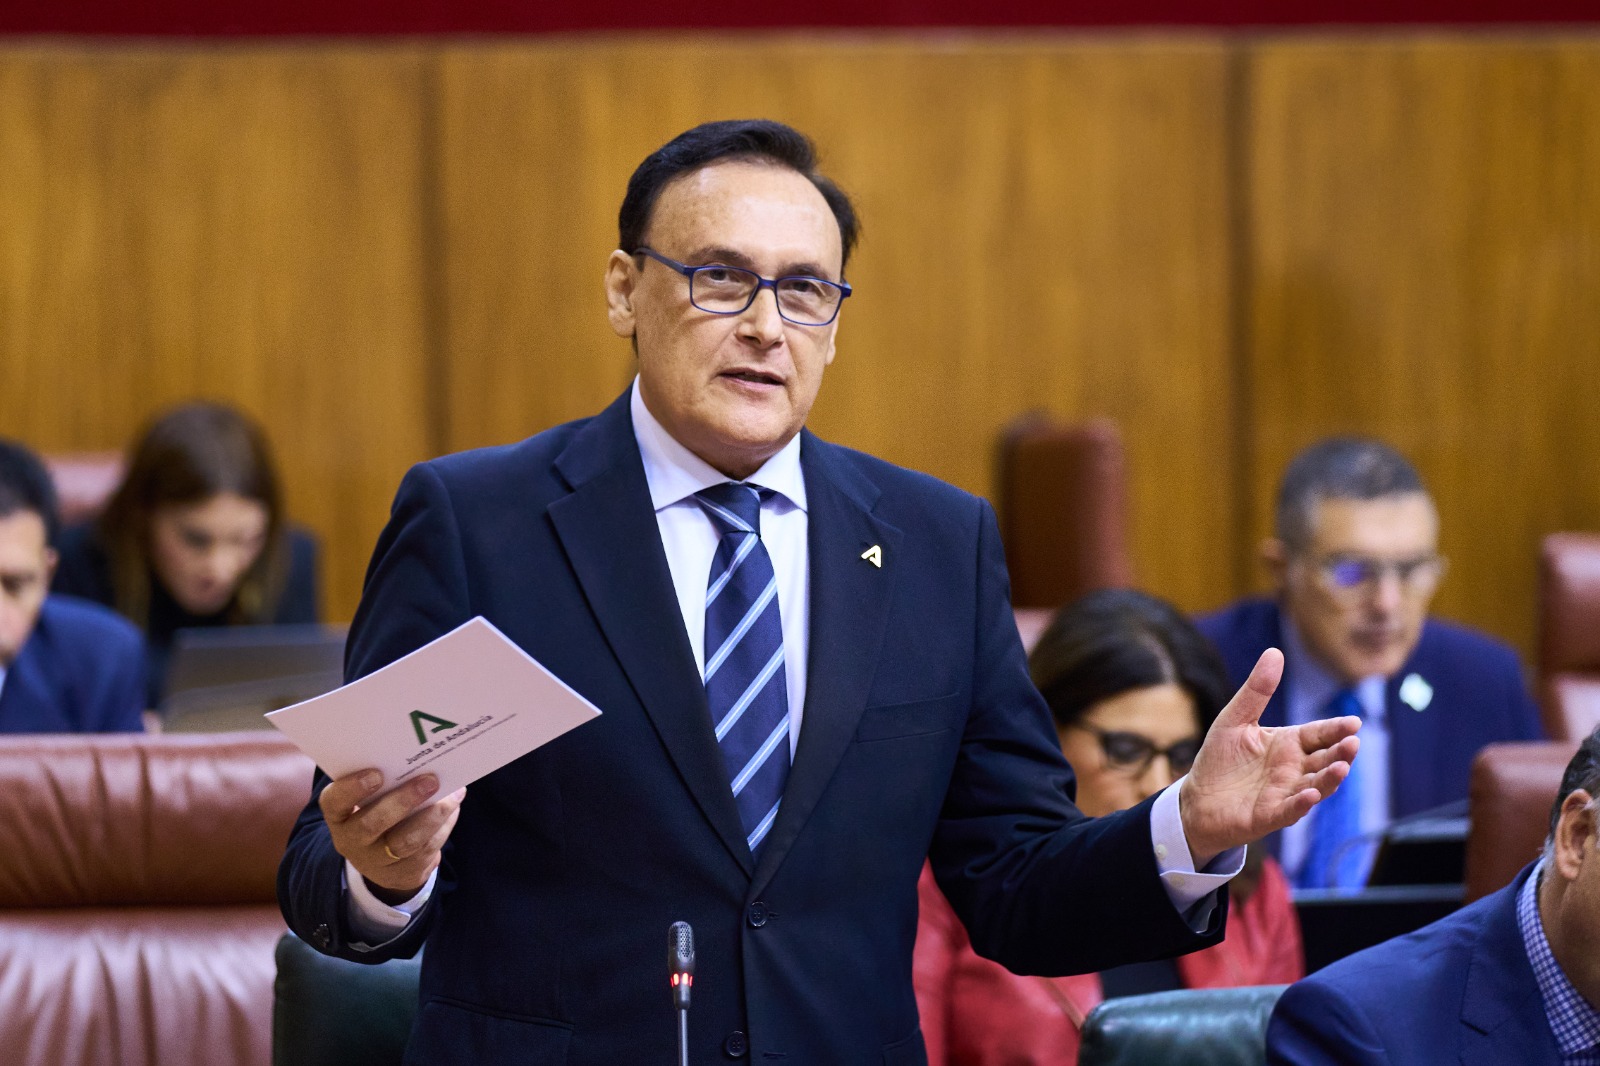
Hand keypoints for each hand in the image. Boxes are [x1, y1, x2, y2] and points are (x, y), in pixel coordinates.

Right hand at [319, 769, 465, 902]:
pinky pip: (427, 849)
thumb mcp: (368, 800)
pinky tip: (454, 808)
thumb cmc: (376, 812)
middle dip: (404, 801)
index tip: (376, 773)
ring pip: (407, 841)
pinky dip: (444, 826)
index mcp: (339, 816)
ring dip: (433, 815)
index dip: (352, 788)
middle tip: (430, 780)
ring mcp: (378, 862)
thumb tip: (419, 759)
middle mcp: (352, 841)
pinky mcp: (405, 873)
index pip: (334, 802)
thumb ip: (383, 782)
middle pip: (373, 824)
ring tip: (453, 795)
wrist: (383, 860)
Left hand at [1177, 648, 1360, 864]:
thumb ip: (1257, 691)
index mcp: (1288, 744)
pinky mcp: (1270, 815)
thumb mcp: (1235, 719)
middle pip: (1325, 759)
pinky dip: (1301, 803)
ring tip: (1342, 767)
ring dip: (1329, 778)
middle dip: (1341, 752)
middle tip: (1353, 742)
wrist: (1196, 800)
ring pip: (1316, 785)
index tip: (1354, 722)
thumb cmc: (1220, 760)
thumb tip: (1275, 652)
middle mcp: (1293, 769)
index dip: (1336, 729)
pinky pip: (1290, 809)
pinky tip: (1309, 794)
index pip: (1318, 734)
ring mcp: (1285, 793)